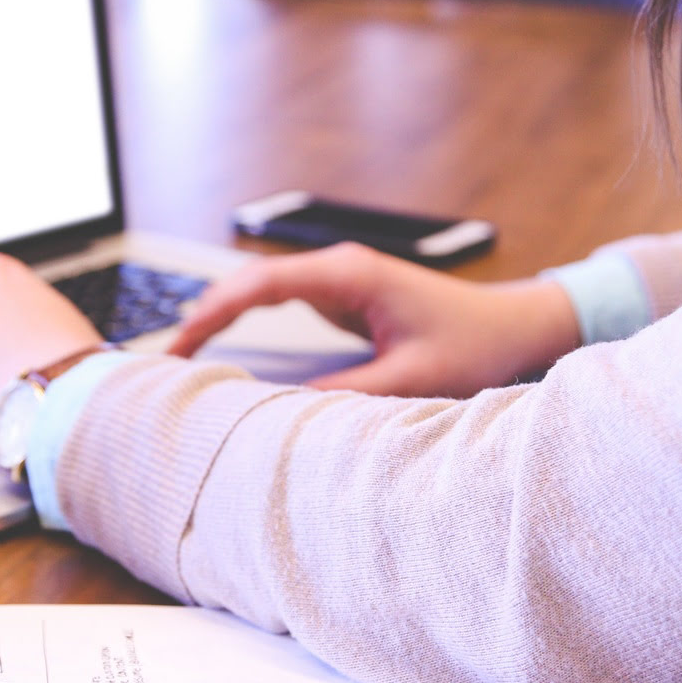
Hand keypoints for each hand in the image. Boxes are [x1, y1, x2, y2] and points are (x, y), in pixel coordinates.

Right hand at [168, 242, 580, 397]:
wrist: (515, 327)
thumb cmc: (475, 345)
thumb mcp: (411, 379)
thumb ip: (346, 394)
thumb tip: (282, 412)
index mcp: (350, 275)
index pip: (261, 284)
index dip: (213, 313)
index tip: (180, 345)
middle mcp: (339, 269)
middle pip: (249, 283)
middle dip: (204, 316)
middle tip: (165, 360)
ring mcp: (340, 280)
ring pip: (261, 292)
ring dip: (222, 318)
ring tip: (182, 358)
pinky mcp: (345, 298)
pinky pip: (281, 304)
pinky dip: (247, 324)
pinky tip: (224, 349)